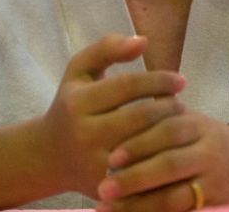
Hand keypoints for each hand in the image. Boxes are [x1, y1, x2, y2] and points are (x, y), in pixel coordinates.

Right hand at [39, 35, 186, 197]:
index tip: (180, 81)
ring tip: (179, 122)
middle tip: (181, 105)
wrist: (47, 158)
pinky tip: (171, 147)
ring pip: (145, 145)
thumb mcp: (79, 71)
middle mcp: (84, 133)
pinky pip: (142, 171)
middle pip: (140, 117)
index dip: (159, 80)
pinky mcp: (106, 187)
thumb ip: (107, 49)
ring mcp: (94, 163)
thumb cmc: (71, 106)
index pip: (128, 86)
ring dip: (169, 131)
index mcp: (78, 103)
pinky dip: (161, 158)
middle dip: (168, 107)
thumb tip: (143, 41)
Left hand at [95, 111, 228, 211]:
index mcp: (197, 126)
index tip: (112, 157)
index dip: (140, 143)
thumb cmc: (203, 139)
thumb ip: (159, 114)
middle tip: (104, 187)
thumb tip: (117, 106)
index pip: (169, 130)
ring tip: (108, 208)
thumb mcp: (188, 119)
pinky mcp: (212, 204)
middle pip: (171, 164)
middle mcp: (207, 152)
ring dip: (139, 204)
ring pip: (175, 195)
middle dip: (135, 177)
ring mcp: (211, 181)